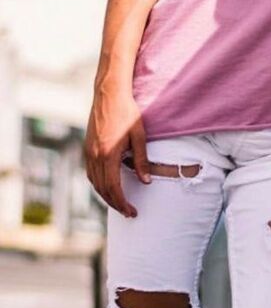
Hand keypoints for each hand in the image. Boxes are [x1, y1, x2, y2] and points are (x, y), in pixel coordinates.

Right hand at [84, 85, 149, 216]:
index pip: (114, 188)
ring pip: (94, 183)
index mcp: (108, 155)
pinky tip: (108, 186)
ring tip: (120, 203)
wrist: (109, 94)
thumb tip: (146, 182)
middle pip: (103, 189)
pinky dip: (99, 184)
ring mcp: (89, 152)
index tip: (132, 212)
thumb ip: (142, 160)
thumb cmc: (127, 113)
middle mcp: (95, 156)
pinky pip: (91, 173)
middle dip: (115, 204)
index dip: (122, 203)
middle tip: (128, 213)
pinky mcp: (87, 147)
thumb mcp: (139, 136)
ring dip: (106, 196)